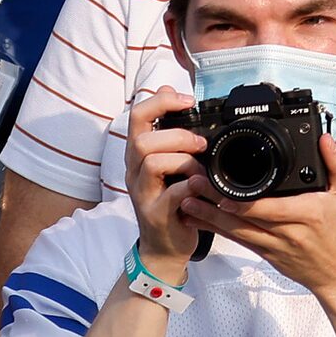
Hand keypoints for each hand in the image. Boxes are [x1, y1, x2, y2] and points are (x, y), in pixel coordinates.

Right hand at [122, 89, 204, 267]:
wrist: (165, 247)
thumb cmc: (171, 202)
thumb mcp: (169, 161)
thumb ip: (168, 129)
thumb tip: (168, 88)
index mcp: (138, 155)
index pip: (137, 115)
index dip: (161, 101)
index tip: (187, 101)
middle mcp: (134, 171)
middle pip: (142, 139)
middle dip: (177, 136)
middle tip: (200, 145)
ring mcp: (142, 194)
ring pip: (152, 162)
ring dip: (184, 161)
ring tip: (200, 170)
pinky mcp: (155, 214)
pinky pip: (172, 193)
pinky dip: (191, 187)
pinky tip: (201, 189)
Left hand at [182, 131, 335, 294]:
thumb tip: (326, 140)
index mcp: (304, 215)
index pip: (267, 208)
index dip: (241, 203)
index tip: (221, 189)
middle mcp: (285, 232)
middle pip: (243, 218)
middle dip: (214, 203)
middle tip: (192, 186)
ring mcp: (271, 245)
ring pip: (234, 232)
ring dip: (208, 217)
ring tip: (186, 202)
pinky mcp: (263, 253)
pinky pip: (236, 240)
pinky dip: (215, 230)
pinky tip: (196, 220)